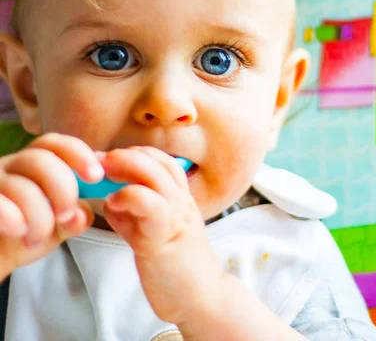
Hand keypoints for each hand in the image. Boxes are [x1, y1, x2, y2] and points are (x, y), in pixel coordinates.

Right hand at [0, 133, 102, 277]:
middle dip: (63, 190)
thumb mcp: (56, 227)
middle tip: (66, 216)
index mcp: (33, 163)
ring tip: (37, 237)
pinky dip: (12, 216)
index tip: (96, 176)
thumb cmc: (24, 236)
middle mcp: (9, 166)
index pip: (55, 144)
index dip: (78, 154)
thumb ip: (74, 218)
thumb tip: (82, 213)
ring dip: (39, 215)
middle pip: (40, 160)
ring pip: (19, 185)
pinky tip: (20, 230)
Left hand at [99, 146, 223, 324]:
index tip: (110, 159)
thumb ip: (133, 214)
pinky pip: (150, 204)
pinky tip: (113, 202)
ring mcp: (176, 215)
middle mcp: (181, 200)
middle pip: (157, 160)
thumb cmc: (174, 267)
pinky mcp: (165, 236)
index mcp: (180, 197)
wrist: (199, 298)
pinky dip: (128, 196)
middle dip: (124, 155)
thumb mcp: (152, 231)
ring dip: (125, 167)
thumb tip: (109, 199)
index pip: (162, 159)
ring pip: (155, 174)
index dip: (135, 153)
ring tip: (103, 174)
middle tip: (99, 160)